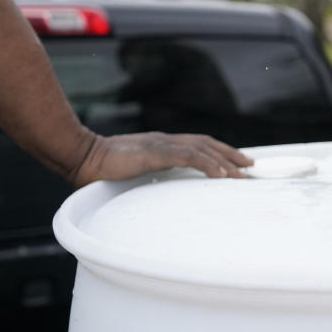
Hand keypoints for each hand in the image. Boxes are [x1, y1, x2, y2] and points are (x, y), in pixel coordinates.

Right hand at [71, 132, 254, 186]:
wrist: (81, 157)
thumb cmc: (102, 169)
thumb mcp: (134, 172)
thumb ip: (150, 176)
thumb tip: (161, 190)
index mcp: (161, 144)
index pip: (198, 144)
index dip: (219, 151)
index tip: (237, 161)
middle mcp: (165, 141)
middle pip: (206, 143)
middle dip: (230, 154)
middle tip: (250, 165)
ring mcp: (161, 145)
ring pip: (202, 149)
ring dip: (224, 161)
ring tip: (241, 174)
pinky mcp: (155, 152)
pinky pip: (188, 156)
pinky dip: (207, 164)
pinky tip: (221, 174)